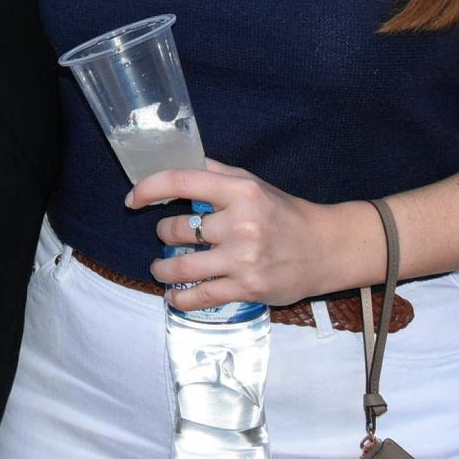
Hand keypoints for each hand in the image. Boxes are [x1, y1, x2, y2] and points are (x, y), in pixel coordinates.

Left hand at [130, 161, 375, 311]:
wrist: (325, 249)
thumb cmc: (285, 214)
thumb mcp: (254, 183)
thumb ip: (216, 173)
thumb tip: (179, 160)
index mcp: (240, 191)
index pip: (181, 181)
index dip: (148, 188)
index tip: (132, 199)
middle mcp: (240, 223)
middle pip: (177, 229)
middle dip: (164, 234)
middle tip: (166, 238)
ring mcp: (243, 258)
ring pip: (181, 267)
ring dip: (162, 270)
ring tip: (161, 270)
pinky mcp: (247, 288)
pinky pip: (201, 296)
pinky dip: (180, 298)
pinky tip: (175, 296)